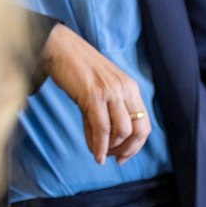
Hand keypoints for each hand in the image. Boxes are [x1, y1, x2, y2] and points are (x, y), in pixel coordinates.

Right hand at [42, 23, 150, 164]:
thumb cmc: (76, 70)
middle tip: (115, 159)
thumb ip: (103, 114)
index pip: (145, 123)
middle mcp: (125, 90)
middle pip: (139, 130)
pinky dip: (100, 146)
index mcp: (130, 88)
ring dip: (112, 149)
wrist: (60, 47)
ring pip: (123, 131)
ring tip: (100, 154)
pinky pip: (102, 128)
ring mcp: (111, 92)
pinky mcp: (94, 96)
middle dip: (129, 150)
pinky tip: (96, 155)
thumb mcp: (98, 90)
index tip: (123, 156)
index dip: (137, 145)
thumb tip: (100, 145)